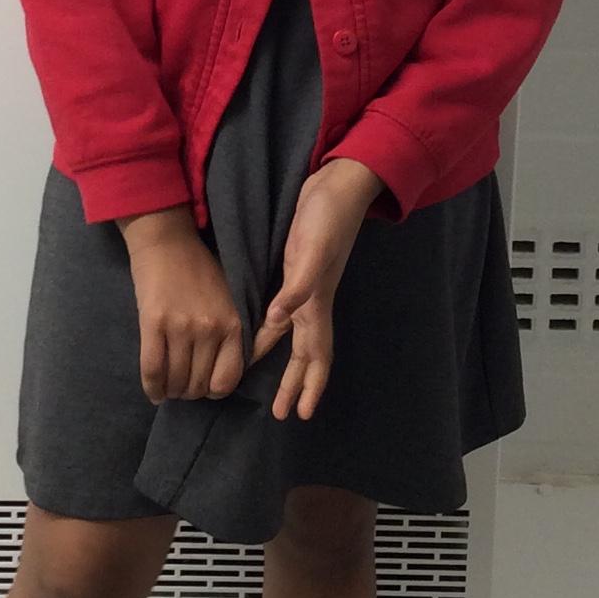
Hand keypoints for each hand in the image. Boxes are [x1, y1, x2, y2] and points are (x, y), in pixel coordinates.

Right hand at [119, 210, 246, 405]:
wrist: (167, 241)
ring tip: (168, 386)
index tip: (205, 386)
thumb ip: (229, 333)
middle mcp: (210, 329)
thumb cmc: (199, 269)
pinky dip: (152, 388)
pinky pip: (152, 369)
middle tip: (182, 386)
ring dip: (171, 390)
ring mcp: (182, 327)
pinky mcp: (154, 323)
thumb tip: (221, 375)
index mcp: (233, 324)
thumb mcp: (228, 300)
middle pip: (199, 384)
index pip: (227, 379)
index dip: (214, 390)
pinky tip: (154, 392)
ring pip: (176, 381)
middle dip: (189, 392)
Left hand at [252, 160, 383, 422]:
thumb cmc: (328, 215)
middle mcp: (311, 299)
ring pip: (294, 334)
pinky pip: (283, 308)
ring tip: (273, 383)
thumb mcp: (313, 250)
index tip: (299, 415)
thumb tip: (276, 320)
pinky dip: (273, 325)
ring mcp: (304, 284)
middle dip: (296, 384)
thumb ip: (298, 286)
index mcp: (316, 301)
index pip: (314, 354)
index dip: (308, 385)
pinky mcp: (295, 268)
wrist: (337, 182)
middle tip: (282, 414)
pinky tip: (261, 329)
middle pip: (304, 352)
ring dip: (285, 361)